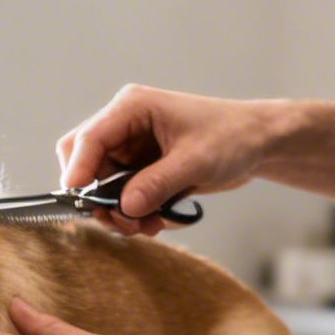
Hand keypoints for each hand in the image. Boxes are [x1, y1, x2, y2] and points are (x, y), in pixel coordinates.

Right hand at [55, 85, 278, 234]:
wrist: (257, 142)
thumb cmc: (231, 136)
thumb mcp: (195, 161)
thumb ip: (157, 184)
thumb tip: (124, 207)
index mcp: (132, 108)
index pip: (89, 139)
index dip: (77, 171)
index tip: (79, 201)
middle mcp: (125, 126)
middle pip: (85, 163)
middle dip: (98, 197)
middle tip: (121, 221)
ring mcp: (131, 149)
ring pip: (102, 186)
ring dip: (120, 211)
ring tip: (148, 226)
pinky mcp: (141, 169)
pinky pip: (122, 196)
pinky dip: (135, 213)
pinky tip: (158, 221)